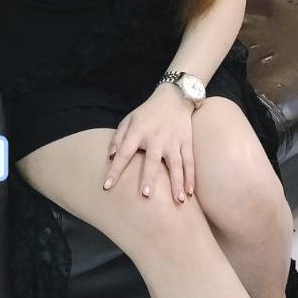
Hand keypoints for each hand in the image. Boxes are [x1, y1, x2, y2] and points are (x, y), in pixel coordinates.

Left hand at [103, 84, 195, 204]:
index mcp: (138, 132)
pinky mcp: (186, 142)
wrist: (173, 97)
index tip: (107, 186)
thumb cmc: (147, 112)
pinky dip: (190, 177)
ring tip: (178, 201)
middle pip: (152, 160)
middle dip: (149, 178)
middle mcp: (156, 137)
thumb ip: (118, 137)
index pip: (124, 153)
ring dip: (177, 182)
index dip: (115, 169)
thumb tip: (110, 156)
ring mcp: (173, 140)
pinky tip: (190, 192)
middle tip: (146, 196)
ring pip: (177, 164)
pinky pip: (189, 162)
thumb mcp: (129, 119)